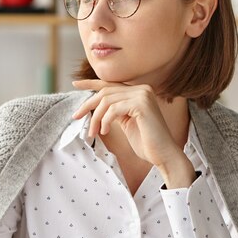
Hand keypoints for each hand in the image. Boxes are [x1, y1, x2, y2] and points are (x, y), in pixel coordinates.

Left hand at [72, 79, 194, 186]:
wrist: (163, 155)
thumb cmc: (145, 142)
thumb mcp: (126, 122)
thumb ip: (115, 110)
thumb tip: (96, 105)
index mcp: (139, 92)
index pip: (110, 84)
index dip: (91, 83)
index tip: (75, 83)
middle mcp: (142, 89)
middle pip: (105, 92)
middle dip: (88, 105)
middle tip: (76, 117)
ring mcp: (143, 95)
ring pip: (107, 101)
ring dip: (95, 118)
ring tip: (93, 132)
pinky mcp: (142, 104)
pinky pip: (113, 109)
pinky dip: (105, 121)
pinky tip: (105, 131)